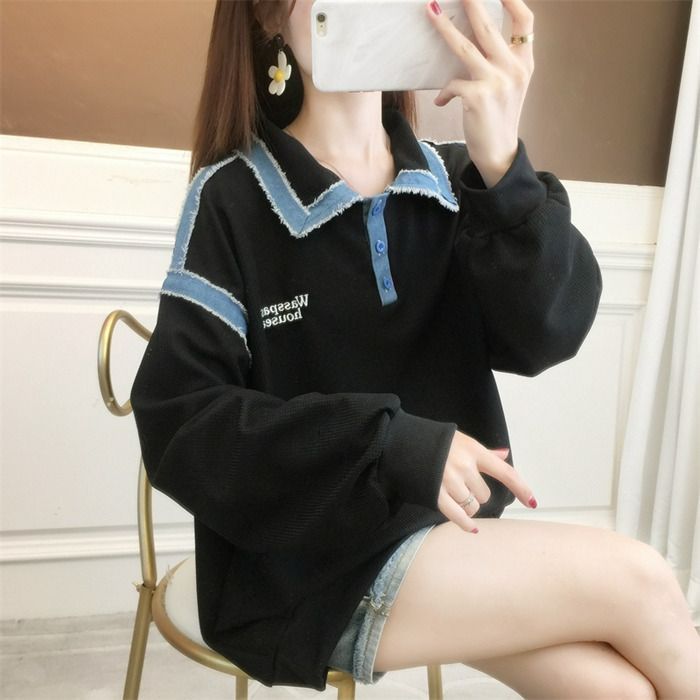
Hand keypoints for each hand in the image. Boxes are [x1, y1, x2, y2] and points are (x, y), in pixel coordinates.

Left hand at [426, 0, 534, 186]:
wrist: (500, 154)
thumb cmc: (499, 118)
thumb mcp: (509, 87)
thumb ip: (500, 62)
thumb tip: (472, 39)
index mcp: (524, 63)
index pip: (525, 21)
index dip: (512, 0)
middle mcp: (514, 69)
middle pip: (489, 27)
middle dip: (471, 2)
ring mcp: (497, 83)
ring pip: (466, 48)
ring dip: (445, 29)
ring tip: (431, 10)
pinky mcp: (478, 98)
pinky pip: (453, 84)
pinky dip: (444, 92)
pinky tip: (442, 102)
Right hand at [438, 430, 536, 531]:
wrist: (401, 441)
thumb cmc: (434, 441)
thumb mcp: (462, 440)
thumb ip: (484, 452)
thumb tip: (504, 455)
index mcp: (474, 451)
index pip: (505, 472)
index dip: (521, 488)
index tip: (532, 502)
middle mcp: (465, 467)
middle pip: (484, 495)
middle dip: (475, 493)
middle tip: (460, 482)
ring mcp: (450, 481)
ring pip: (472, 506)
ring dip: (467, 504)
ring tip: (451, 491)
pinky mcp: (436, 494)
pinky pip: (457, 515)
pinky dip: (465, 523)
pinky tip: (471, 527)